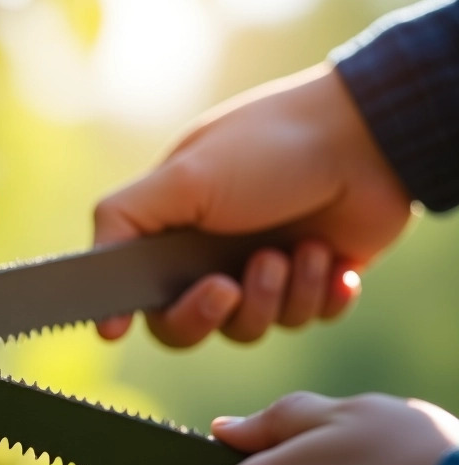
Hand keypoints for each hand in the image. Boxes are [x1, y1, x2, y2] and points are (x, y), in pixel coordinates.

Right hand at [94, 64, 412, 345]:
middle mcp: (214, 257)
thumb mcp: (180, 178)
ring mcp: (265, 271)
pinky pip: (309, 319)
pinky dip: (322, 294)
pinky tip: (334, 259)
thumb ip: (121, 225)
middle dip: (217, 311)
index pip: (150, 303)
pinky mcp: (316, 280)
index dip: (160, 316)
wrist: (368, 137)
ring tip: (301, 249)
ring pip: (256, 327)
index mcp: (175, 234)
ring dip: (280, 293)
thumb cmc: (267, 147)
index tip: (158, 317)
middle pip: (196, 327)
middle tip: (233, 284)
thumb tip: (97, 309)